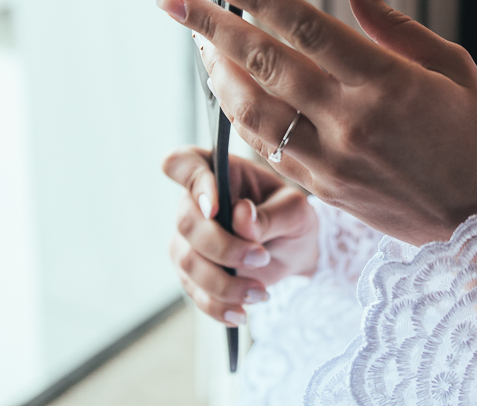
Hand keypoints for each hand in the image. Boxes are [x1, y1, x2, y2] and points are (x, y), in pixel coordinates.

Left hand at [157, 0, 476, 245]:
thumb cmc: (475, 135)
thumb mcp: (454, 67)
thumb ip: (393, 26)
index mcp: (386, 83)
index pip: (305, 27)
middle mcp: (350, 122)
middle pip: (263, 65)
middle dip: (210, 28)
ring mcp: (330, 161)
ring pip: (252, 112)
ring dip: (215, 73)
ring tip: (198, 41)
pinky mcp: (321, 189)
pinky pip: (265, 148)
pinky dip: (240, 115)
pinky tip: (228, 89)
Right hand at [162, 147, 318, 325]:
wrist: (293, 250)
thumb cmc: (290, 216)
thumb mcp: (294, 210)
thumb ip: (270, 213)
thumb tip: (242, 215)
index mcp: (216, 170)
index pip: (182, 164)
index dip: (192, 182)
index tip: (215, 206)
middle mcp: (193, 202)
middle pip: (186, 222)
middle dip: (223, 246)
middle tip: (261, 256)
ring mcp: (187, 239)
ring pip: (187, 261)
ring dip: (223, 282)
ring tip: (260, 292)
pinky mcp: (191, 273)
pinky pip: (194, 292)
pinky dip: (218, 306)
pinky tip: (242, 313)